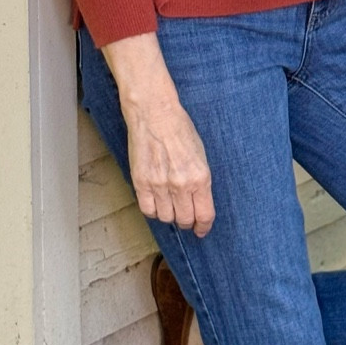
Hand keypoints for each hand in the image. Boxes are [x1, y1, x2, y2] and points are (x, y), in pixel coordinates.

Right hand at [100, 31, 214, 235]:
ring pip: (166, 218)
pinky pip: (148, 210)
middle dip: (187, 221)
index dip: (203, 227)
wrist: (155, 115)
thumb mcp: (201, 156)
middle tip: (186, 217)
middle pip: (185, 219)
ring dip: (170, 216)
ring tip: (170, 205)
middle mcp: (181, 184)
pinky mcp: (141, 182)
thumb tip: (198, 204)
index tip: (202, 229)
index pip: (204, 215)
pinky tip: (156, 202)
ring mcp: (159, 185)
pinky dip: (153, 211)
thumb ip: (200, 181)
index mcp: (200, 177)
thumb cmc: (181, 130)